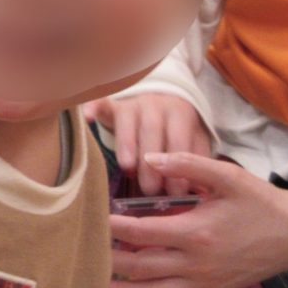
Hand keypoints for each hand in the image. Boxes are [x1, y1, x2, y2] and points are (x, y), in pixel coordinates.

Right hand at [83, 94, 210, 194]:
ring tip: (127, 167)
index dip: (177, 166)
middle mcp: (155, 105)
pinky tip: (87, 119)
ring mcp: (132, 103)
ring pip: (127, 120)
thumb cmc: (177, 126)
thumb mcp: (194, 137)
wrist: (161, 95)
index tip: (175, 193)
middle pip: (152, 131)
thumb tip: (199, 188)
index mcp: (179, 113)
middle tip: (149, 189)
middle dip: (151, 161)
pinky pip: (101, 103)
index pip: (179, 140)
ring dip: (126, 143)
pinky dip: (93, 108)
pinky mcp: (112, 104)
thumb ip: (196, 158)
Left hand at [109, 152, 287, 287]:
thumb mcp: (228, 176)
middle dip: (108, 258)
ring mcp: (204, 283)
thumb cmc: (260, 201)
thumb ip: (188, 164)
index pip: (142, 232)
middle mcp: (196, 264)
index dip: (113, 226)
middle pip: (141, 266)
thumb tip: (150, 158)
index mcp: (196, 233)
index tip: (92, 217)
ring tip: (93, 282)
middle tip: (82, 249)